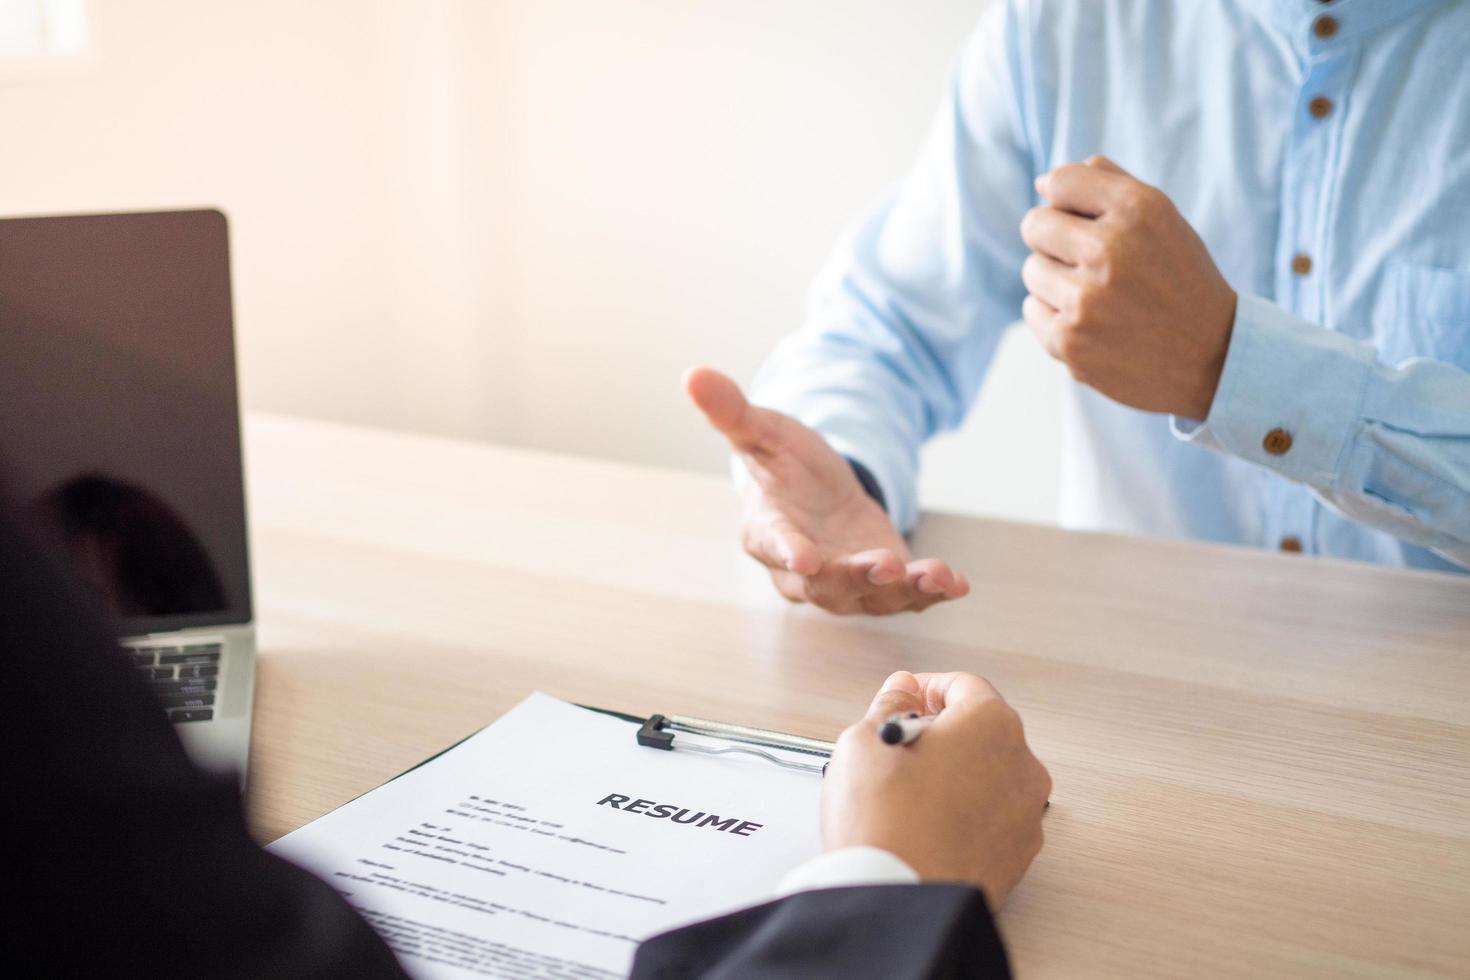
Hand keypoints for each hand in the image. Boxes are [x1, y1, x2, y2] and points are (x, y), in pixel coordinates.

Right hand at [684, 367, 968, 614]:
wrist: (815, 493)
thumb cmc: (782, 465)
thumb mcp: (763, 431)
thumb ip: (732, 411)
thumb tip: (692, 374)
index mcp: (766, 532)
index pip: (775, 546)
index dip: (790, 553)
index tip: (806, 560)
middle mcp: (802, 571)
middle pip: (826, 587)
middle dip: (857, 578)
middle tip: (884, 564)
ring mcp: (843, 583)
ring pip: (870, 597)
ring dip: (904, 590)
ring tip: (937, 576)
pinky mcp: (879, 585)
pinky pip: (904, 598)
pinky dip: (930, 594)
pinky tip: (957, 583)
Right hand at [821, 671, 1050, 906]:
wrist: (899, 899)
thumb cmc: (884, 825)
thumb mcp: (866, 742)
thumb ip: (890, 704)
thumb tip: (902, 690)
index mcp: (991, 724)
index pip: (963, 685)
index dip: (927, 688)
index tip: (906, 698)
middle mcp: (1022, 765)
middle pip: (982, 730)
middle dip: (943, 732)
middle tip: (900, 748)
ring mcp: (1026, 813)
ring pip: (989, 775)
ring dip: (957, 774)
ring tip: (908, 794)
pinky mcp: (1019, 854)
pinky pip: (993, 817)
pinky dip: (967, 813)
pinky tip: (927, 824)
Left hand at [1020, 155, 1237, 419]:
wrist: (1213, 357)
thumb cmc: (1180, 279)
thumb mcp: (1163, 219)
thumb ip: (1109, 185)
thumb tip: (1044, 182)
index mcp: (1137, 211)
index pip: (1061, 182)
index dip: (1064, 198)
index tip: (1078, 216)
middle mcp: (1109, 251)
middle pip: (1035, 225)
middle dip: (1053, 238)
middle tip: (1085, 259)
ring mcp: (1085, 300)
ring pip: (1032, 269)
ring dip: (1055, 279)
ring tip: (1096, 294)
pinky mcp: (1068, 341)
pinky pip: (1032, 309)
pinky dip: (1054, 314)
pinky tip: (1091, 321)